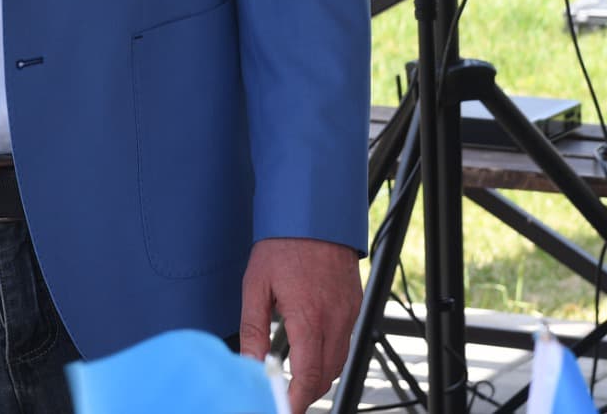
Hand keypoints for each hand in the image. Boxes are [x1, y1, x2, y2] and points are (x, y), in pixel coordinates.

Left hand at [240, 236, 359, 410]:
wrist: (313, 212)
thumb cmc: (283, 244)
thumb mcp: (256, 286)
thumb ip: (253, 330)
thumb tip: (250, 364)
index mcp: (309, 317)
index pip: (309, 375)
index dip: (297, 399)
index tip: (284, 407)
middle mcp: (335, 318)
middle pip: (327, 374)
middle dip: (308, 392)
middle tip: (286, 395)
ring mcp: (349, 311)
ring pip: (340, 360)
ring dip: (320, 374)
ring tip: (297, 378)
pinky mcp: (355, 303)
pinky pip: (346, 339)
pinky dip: (330, 352)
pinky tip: (311, 348)